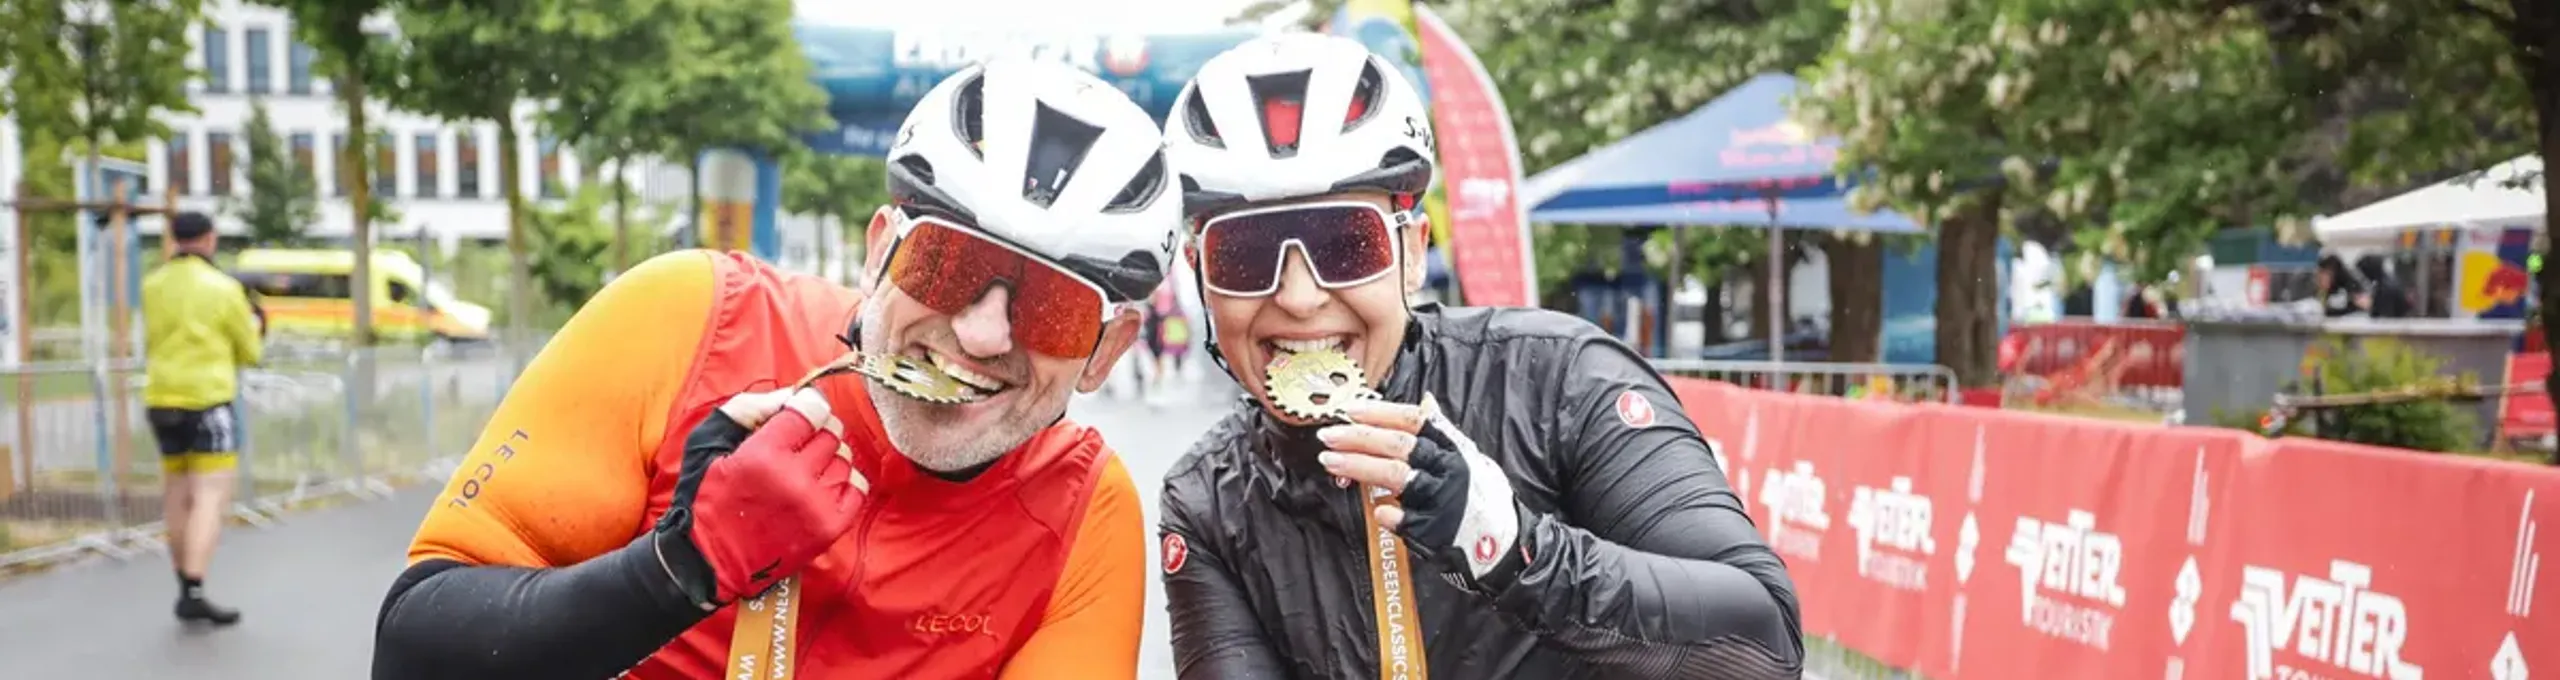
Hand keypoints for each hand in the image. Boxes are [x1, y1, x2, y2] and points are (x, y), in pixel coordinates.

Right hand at [653, 388, 867, 606]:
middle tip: (797, 443)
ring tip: (805, 468)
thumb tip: (791, 396)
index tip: (797, 413)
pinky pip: (857, 488)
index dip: (805, 406)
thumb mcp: (708, 443)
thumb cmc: (705, 500)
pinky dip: (844, 481)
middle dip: (815, 430)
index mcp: (763, 455)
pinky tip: (823, 485)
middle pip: (830, 432)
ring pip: (844, 459)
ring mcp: (816, 506)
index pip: (810, 409)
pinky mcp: (829, 528)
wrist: (708, 562)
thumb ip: (748, 409)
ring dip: (828, 457)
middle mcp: (795, 479)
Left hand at [1316, 393, 1523, 582]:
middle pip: (1397, 446)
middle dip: (1358, 437)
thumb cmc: (1483, 498)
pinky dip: (1389, 513)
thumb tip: (1426, 401)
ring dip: (1360, 467)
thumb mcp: (1471, 457)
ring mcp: (1441, 499)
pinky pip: (1405, 519)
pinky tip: (1376, 510)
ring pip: (1395, 476)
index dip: (1380, 413)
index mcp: (1453, 447)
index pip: (1413, 420)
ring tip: (1331, 461)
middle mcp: (1447, 469)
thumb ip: (1444, 432)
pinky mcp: (1435, 531)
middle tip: (1328, 435)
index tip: (1351, 410)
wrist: (1506, 544)